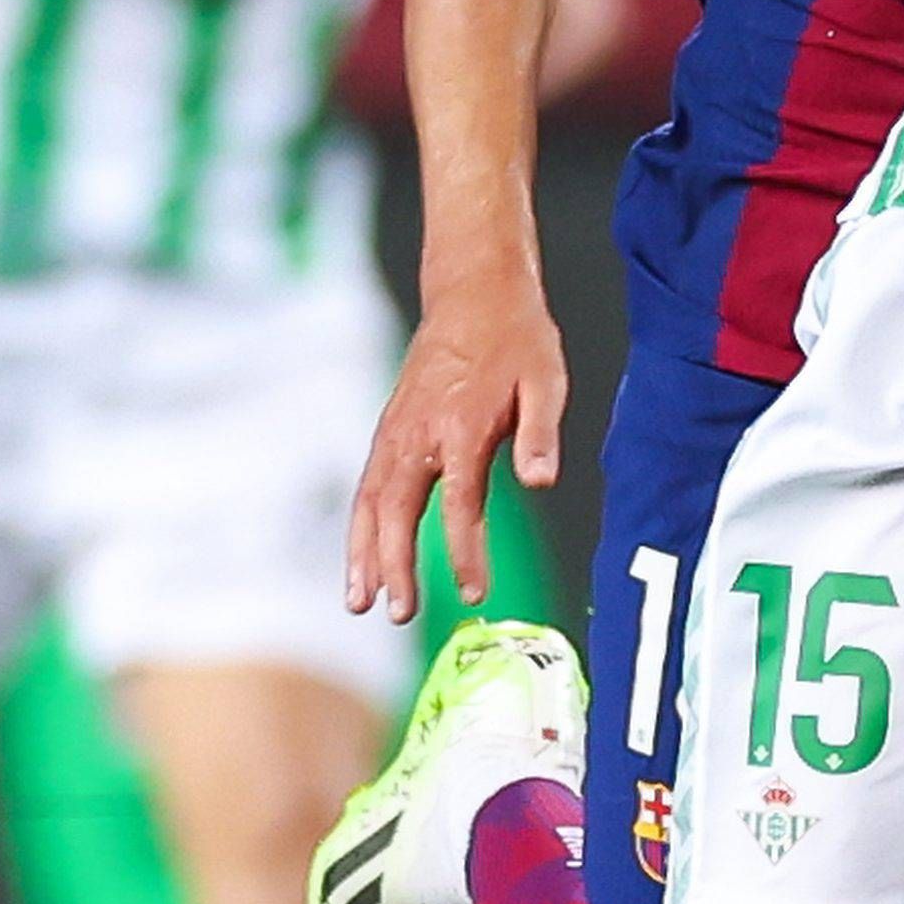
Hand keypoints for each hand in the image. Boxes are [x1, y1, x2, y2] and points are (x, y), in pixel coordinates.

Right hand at [347, 278, 567, 621]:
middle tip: (399, 613)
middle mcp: (419, 432)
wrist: (473, 291)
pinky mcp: (389, 430)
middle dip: (395, 565)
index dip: (465, 552)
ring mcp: (396, 431)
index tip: (472, 592)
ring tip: (358, 602)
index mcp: (462, 425)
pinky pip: (368, 487)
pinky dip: (360, 526)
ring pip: (371, 502)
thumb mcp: (545, 380)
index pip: (461, 504)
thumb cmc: (516, 338)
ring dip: (362, 553)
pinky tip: (361, 559)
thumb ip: (539, 434)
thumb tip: (541, 482)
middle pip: (399, 510)